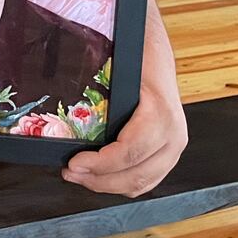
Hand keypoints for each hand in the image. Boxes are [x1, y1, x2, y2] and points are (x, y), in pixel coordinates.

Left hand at [62, 61, 187, 196]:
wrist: (156, 53)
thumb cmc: (137, 57)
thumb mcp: (118, 66)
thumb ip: (99, 89)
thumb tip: (63, 103)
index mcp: (161, 114)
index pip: (131, 151)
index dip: (101, 163)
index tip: (74, 163)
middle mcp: (174, 135)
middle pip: (136, 174)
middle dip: (99, 179)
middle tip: (70, 172)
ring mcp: (175, 147)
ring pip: (142, 182)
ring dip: (108, 184)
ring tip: (80, 175)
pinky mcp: (169, 153)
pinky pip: (147, 179)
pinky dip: (121, 182)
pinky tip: (99, 175)